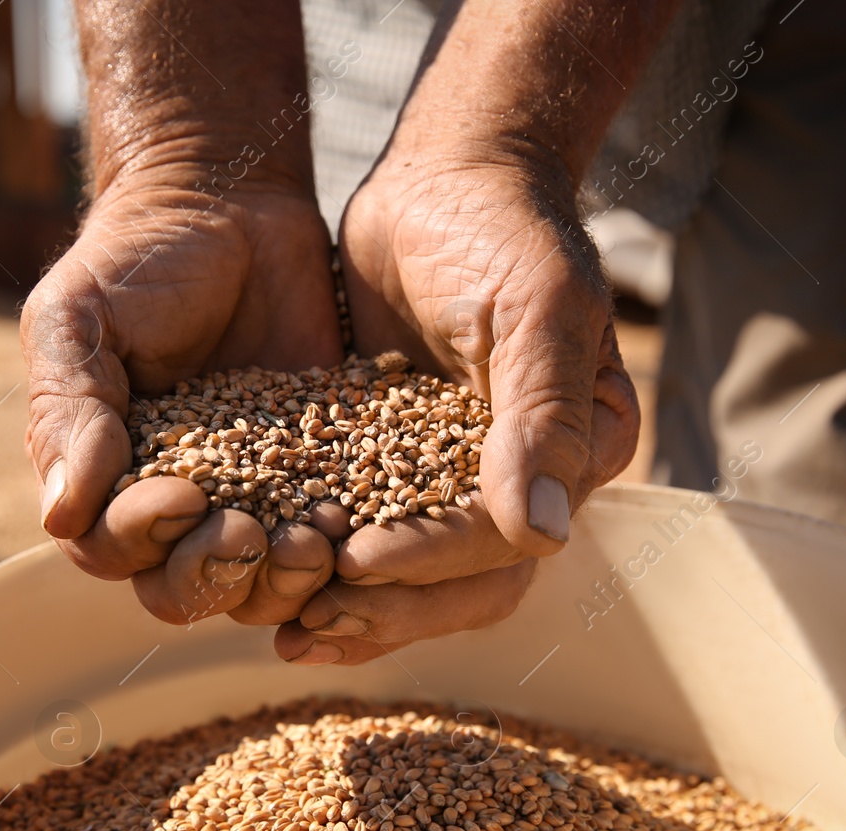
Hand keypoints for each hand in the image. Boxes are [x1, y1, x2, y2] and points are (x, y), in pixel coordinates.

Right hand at [23, 166, 347, 626]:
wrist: (230, 204)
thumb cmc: (135, 260)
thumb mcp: (78, 319)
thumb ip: (67, 412)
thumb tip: (59, 516)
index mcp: (105, 480)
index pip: (111, 549)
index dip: (141, 540)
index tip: (179, 494)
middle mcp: (175, 505)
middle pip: (182, 589)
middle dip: (213, 576)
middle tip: (247, 535)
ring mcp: (252, 496)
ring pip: (259, 583)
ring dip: (281, 579)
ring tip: (311, 539)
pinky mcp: (320, 473)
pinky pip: (327, 535)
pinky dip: (339, 544)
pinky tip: (352, 519)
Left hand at [275, 149, 639, 664]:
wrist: (449, 182)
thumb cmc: (506, 230)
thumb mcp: (537, 309)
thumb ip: (542, 416)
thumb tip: (545, 533)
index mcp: (576, 456)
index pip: (502, 539)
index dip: (432, 559)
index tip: (358, 558)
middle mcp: (522, 485)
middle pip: (464, 586)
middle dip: (389, 609)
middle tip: (311, 619)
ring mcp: (455, 483)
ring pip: (414, 581)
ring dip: (353, 611)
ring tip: (283, 632)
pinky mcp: (393, 468)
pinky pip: (366, 537)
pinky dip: (324, 570)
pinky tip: (268, 588)